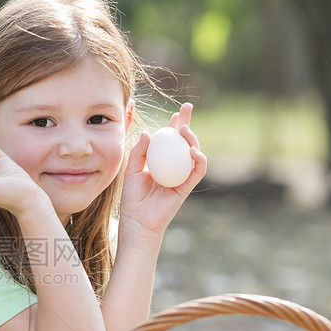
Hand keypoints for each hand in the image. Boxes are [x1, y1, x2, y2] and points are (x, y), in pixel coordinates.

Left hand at [118, 102, 207, 243]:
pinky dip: (199, 159)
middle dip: (188, 124)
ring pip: (193, 153)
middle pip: (183, 142)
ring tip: (184, 129)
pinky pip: (197, 171)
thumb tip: (148, 132)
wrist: (137, 222)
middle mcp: (172, 167)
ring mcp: (181, 176)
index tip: (175, 112)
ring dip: (192, 138)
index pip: (169, 140)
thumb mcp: (132, 171)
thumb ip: (139, 152)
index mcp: (160, 162)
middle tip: (187, 108)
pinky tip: (192, 150)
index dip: (174, 125)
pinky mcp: (187, 187)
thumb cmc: (132, 199)